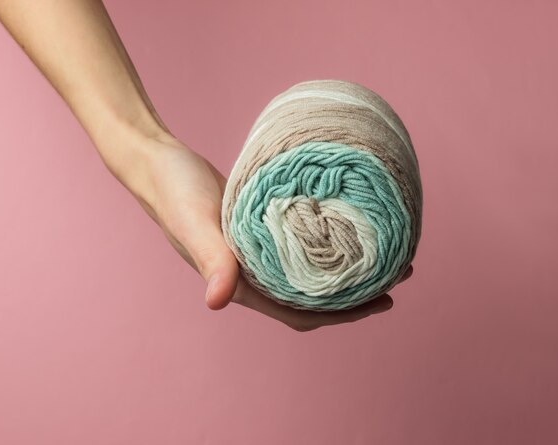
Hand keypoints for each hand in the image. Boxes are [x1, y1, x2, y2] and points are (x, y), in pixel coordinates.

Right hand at [126, 132, 413, 330]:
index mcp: (242, 284)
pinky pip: (302, 242)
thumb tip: (218, 303)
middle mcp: (253, 274)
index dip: (345, 314)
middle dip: (359, 291)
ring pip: (311, 270)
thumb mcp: (194, 222)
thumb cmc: (172, 192)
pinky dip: (328, 241)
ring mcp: (257, 251)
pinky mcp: (259, 227)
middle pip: (316, 295)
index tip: (384, 300)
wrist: (157, 163)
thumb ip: (210, 260)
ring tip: (386, 249)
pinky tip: (346, 225)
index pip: (302, 313)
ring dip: (348, 266)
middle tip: (400, 269)